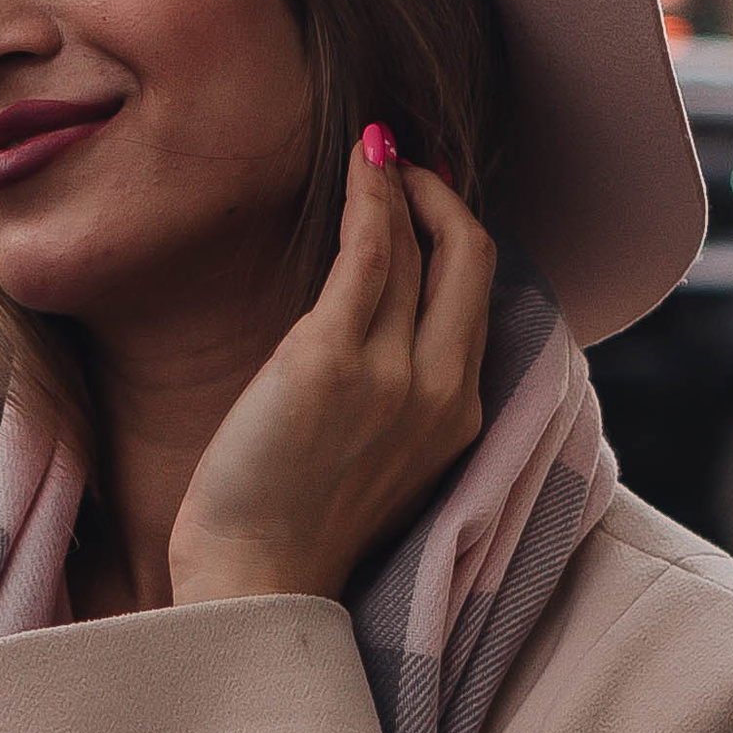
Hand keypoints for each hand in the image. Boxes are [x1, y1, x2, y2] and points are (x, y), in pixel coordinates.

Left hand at [168, 133, 495, 607]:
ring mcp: (394, 375)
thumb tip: (375, 315)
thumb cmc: (293, 524)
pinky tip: (357, 161)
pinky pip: (370, 251)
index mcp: (458, 417)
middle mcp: (442, 391)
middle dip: (441, 194)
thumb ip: (392, 391)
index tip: (426, 198)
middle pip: (471, 257)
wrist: (256, 582)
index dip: (457, 233)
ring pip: (420, 245)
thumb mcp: (374, 456)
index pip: (477, 298)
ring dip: (399, 182)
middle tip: (401, 162)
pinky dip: (369, 194)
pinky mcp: (334, 360)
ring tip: (371, 150)